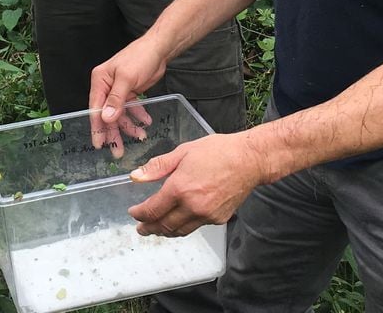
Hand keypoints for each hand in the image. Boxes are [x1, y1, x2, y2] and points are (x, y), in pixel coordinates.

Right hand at [89, 37, 166, 153]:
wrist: (158, 50)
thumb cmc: (140, 57)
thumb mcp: (127, 78)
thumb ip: (116, 99)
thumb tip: (106, 118)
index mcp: (100, 81)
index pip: (96, 108)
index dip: (97, 127)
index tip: (99, 143)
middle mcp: (106, 87)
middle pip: (107, 114)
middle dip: (113, 132)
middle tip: (117, 150)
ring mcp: (118, 90)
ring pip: (120, 114)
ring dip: (129, 125)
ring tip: (140, 135)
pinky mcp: (130, 92)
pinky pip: (131, 109)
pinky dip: (137, 115)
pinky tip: (146, 122)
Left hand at [127, 132, 268, 236]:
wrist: (250, 160)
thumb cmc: (218, 151)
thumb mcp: (183, 152)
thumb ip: (157, 167)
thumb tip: (136, 177)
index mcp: (179, 188)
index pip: (152, 209)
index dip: (139, 214)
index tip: (133, 212)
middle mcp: (192, 206)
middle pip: (164, 225)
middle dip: (149, 228)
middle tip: (141, 228)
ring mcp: (206, 215)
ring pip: (179, 231)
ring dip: (165, 232)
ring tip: (156, 229)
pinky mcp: (218, 219)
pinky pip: (196, 226)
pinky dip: (184, 226)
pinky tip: (179, 221)